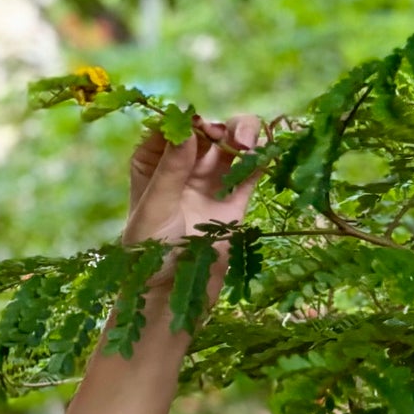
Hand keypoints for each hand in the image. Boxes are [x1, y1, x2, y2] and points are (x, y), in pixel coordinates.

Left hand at [124, 113, 264, 280]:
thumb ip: (171, 171)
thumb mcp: (154, 209)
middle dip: (218, 126)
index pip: (171, 126)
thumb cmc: (148, 255)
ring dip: (243, 134)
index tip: (197, 124)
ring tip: (246, 144)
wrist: (172, 295)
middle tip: (224, 137)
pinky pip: (253, 168)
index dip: (187, 118)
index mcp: (152, 162)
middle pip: (206, 129)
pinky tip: (265, 153)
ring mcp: (211, 180)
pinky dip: (262, 156)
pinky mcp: (236, 198)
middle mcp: (182, 165)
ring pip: (233, 142)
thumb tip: (187, 130)